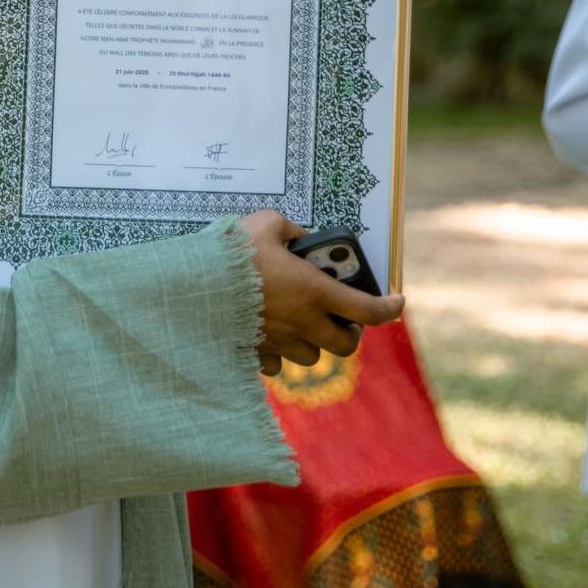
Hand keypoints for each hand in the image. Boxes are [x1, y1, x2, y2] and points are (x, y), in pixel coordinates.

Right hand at [239, 210, 404, 375]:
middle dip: (349, 332)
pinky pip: (278, 363)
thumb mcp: (262, 223)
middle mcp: (303, 322)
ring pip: (313, 356)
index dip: (390, 307)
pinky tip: (270, 332)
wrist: (190, 285)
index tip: (397, 301)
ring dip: (315, 341)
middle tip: (340, 315)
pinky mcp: (257, 352)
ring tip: (301, 321)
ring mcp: (280, 342)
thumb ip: (288, 229)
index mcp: (313, 291)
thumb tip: (297, 235)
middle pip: (346, 346)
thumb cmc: (230, 252)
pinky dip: (280, 352)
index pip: (368, 310)